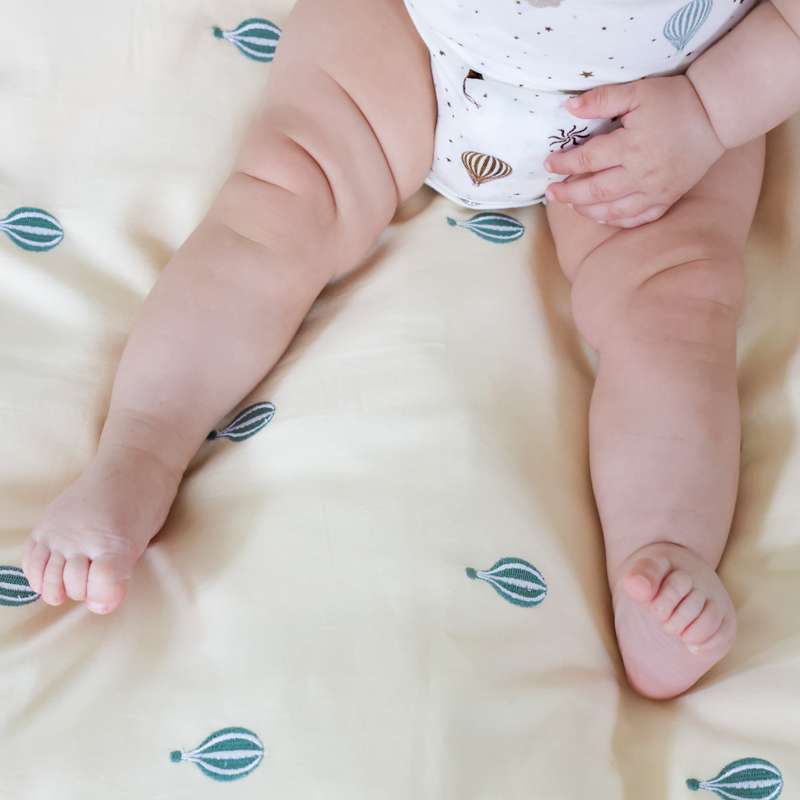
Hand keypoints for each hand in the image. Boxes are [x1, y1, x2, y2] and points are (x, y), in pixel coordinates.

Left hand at [543, 75, 725, 227]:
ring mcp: (654, 190)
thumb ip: (602, 100)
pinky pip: (638, 218)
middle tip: (551, 193)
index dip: (564, 163)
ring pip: (613, 210)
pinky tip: (602, 218)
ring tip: (571, 206)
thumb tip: (568, 108)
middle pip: (595, 190)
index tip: (549, 164)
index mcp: (630, 145)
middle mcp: (640, 172)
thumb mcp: (637, 91)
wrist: (716, 115)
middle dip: (569, 193)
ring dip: (587, 211)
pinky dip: (617, 221)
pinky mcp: (667, 198)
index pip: (587, 159)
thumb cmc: (674, 100)